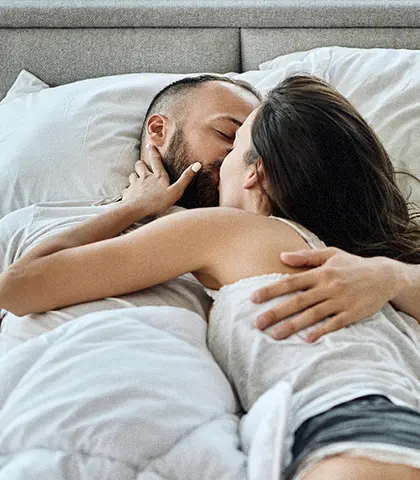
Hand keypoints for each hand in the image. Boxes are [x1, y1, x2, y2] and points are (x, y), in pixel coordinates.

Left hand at [122, 143, 200, 216]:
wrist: (136, 210)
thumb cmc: (157, 202)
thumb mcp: (176, 191)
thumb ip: (185, 178)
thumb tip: (197, 164)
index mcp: (157, 176)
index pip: (155, 160)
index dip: (153, 152)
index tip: (150, 145)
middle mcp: (145, 177)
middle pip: (140, 165)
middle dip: (141, 163)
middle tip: (142, 164)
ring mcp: (135, 184)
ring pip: (132, 175)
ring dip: (135, 176)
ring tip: (137, 179)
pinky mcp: (127, 192)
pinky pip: (126, 188)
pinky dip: (128, 189)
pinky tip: (130, 193)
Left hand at [251, 247, 408, 341]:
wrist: (385, 276)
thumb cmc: (353, 265)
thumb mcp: (330, 254)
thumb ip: (305, 256)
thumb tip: (281, 256)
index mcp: (321, 273)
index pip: (291, 282)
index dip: (271, 290)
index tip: (253, 298)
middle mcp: (328, 287)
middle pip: (298, 301)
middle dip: (276, 312)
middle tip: (257, 323)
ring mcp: (340, 301)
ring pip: (312, 315)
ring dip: (293, 326)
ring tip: (275, 335)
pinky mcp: (352, 314)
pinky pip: (334, 324)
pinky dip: (321, 331)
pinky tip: (306, 339)